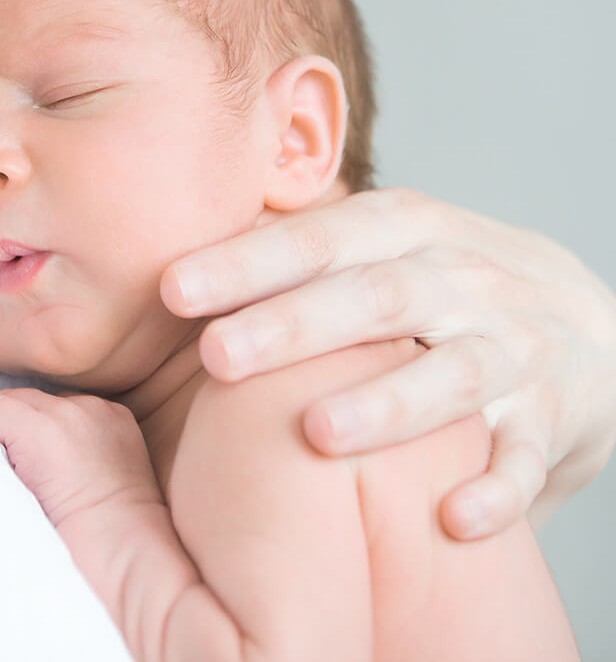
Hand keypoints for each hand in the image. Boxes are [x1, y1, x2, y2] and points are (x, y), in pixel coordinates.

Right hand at [0, 388, 162, 528]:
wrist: (118, 544)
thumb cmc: (60, 532)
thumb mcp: (11, 490)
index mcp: (38, 430)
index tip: (12, 467)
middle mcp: (69, 410)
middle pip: (21, 397)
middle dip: (22, 426)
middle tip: (36, 468)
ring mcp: (98, 409)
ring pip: (53, 401)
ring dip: (52, 423)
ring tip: (63, 464)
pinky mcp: (118, 414)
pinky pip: (84, 406)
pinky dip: (80, 425)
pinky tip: (88, 456)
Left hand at [160, 187, 615, 539]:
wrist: (589, 318)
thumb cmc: (439, 280)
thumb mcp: (379, 244)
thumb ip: (297, 251)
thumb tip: (174, 268)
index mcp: (401, 229)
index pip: (315, 239)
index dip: (245, 262)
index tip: (173, 289)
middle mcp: (457, 278)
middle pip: (373, 298)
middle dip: (293, 327)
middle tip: (217, 356)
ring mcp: (512, 344)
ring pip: (453, 373)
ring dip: (388, 404)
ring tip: (320, 434)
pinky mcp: (554, 415)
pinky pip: (528, 454)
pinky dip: (499, 486)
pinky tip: (455, 518)